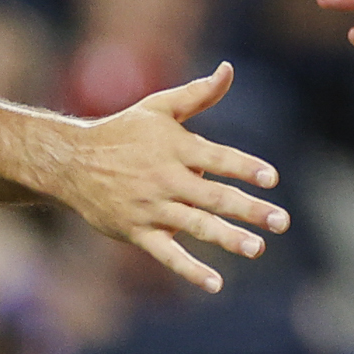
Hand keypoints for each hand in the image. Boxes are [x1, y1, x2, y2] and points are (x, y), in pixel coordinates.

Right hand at [43, 62, 287, 293]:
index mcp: (175, 147)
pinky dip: (189, 270)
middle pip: (214, 196)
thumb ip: (198, 93)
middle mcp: (165, 179)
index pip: (218, 158)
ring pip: (196, 226)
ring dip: (228, 238)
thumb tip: (229, 69)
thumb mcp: (159, 106)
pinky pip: (167, 255)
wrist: (71, 162)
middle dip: (250, 209)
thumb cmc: (123, 132)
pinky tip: (215, 284)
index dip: (245, 167)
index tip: (271, 179)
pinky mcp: (137, 232)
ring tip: (257, 248)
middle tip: (281, 221)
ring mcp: (151, 208)